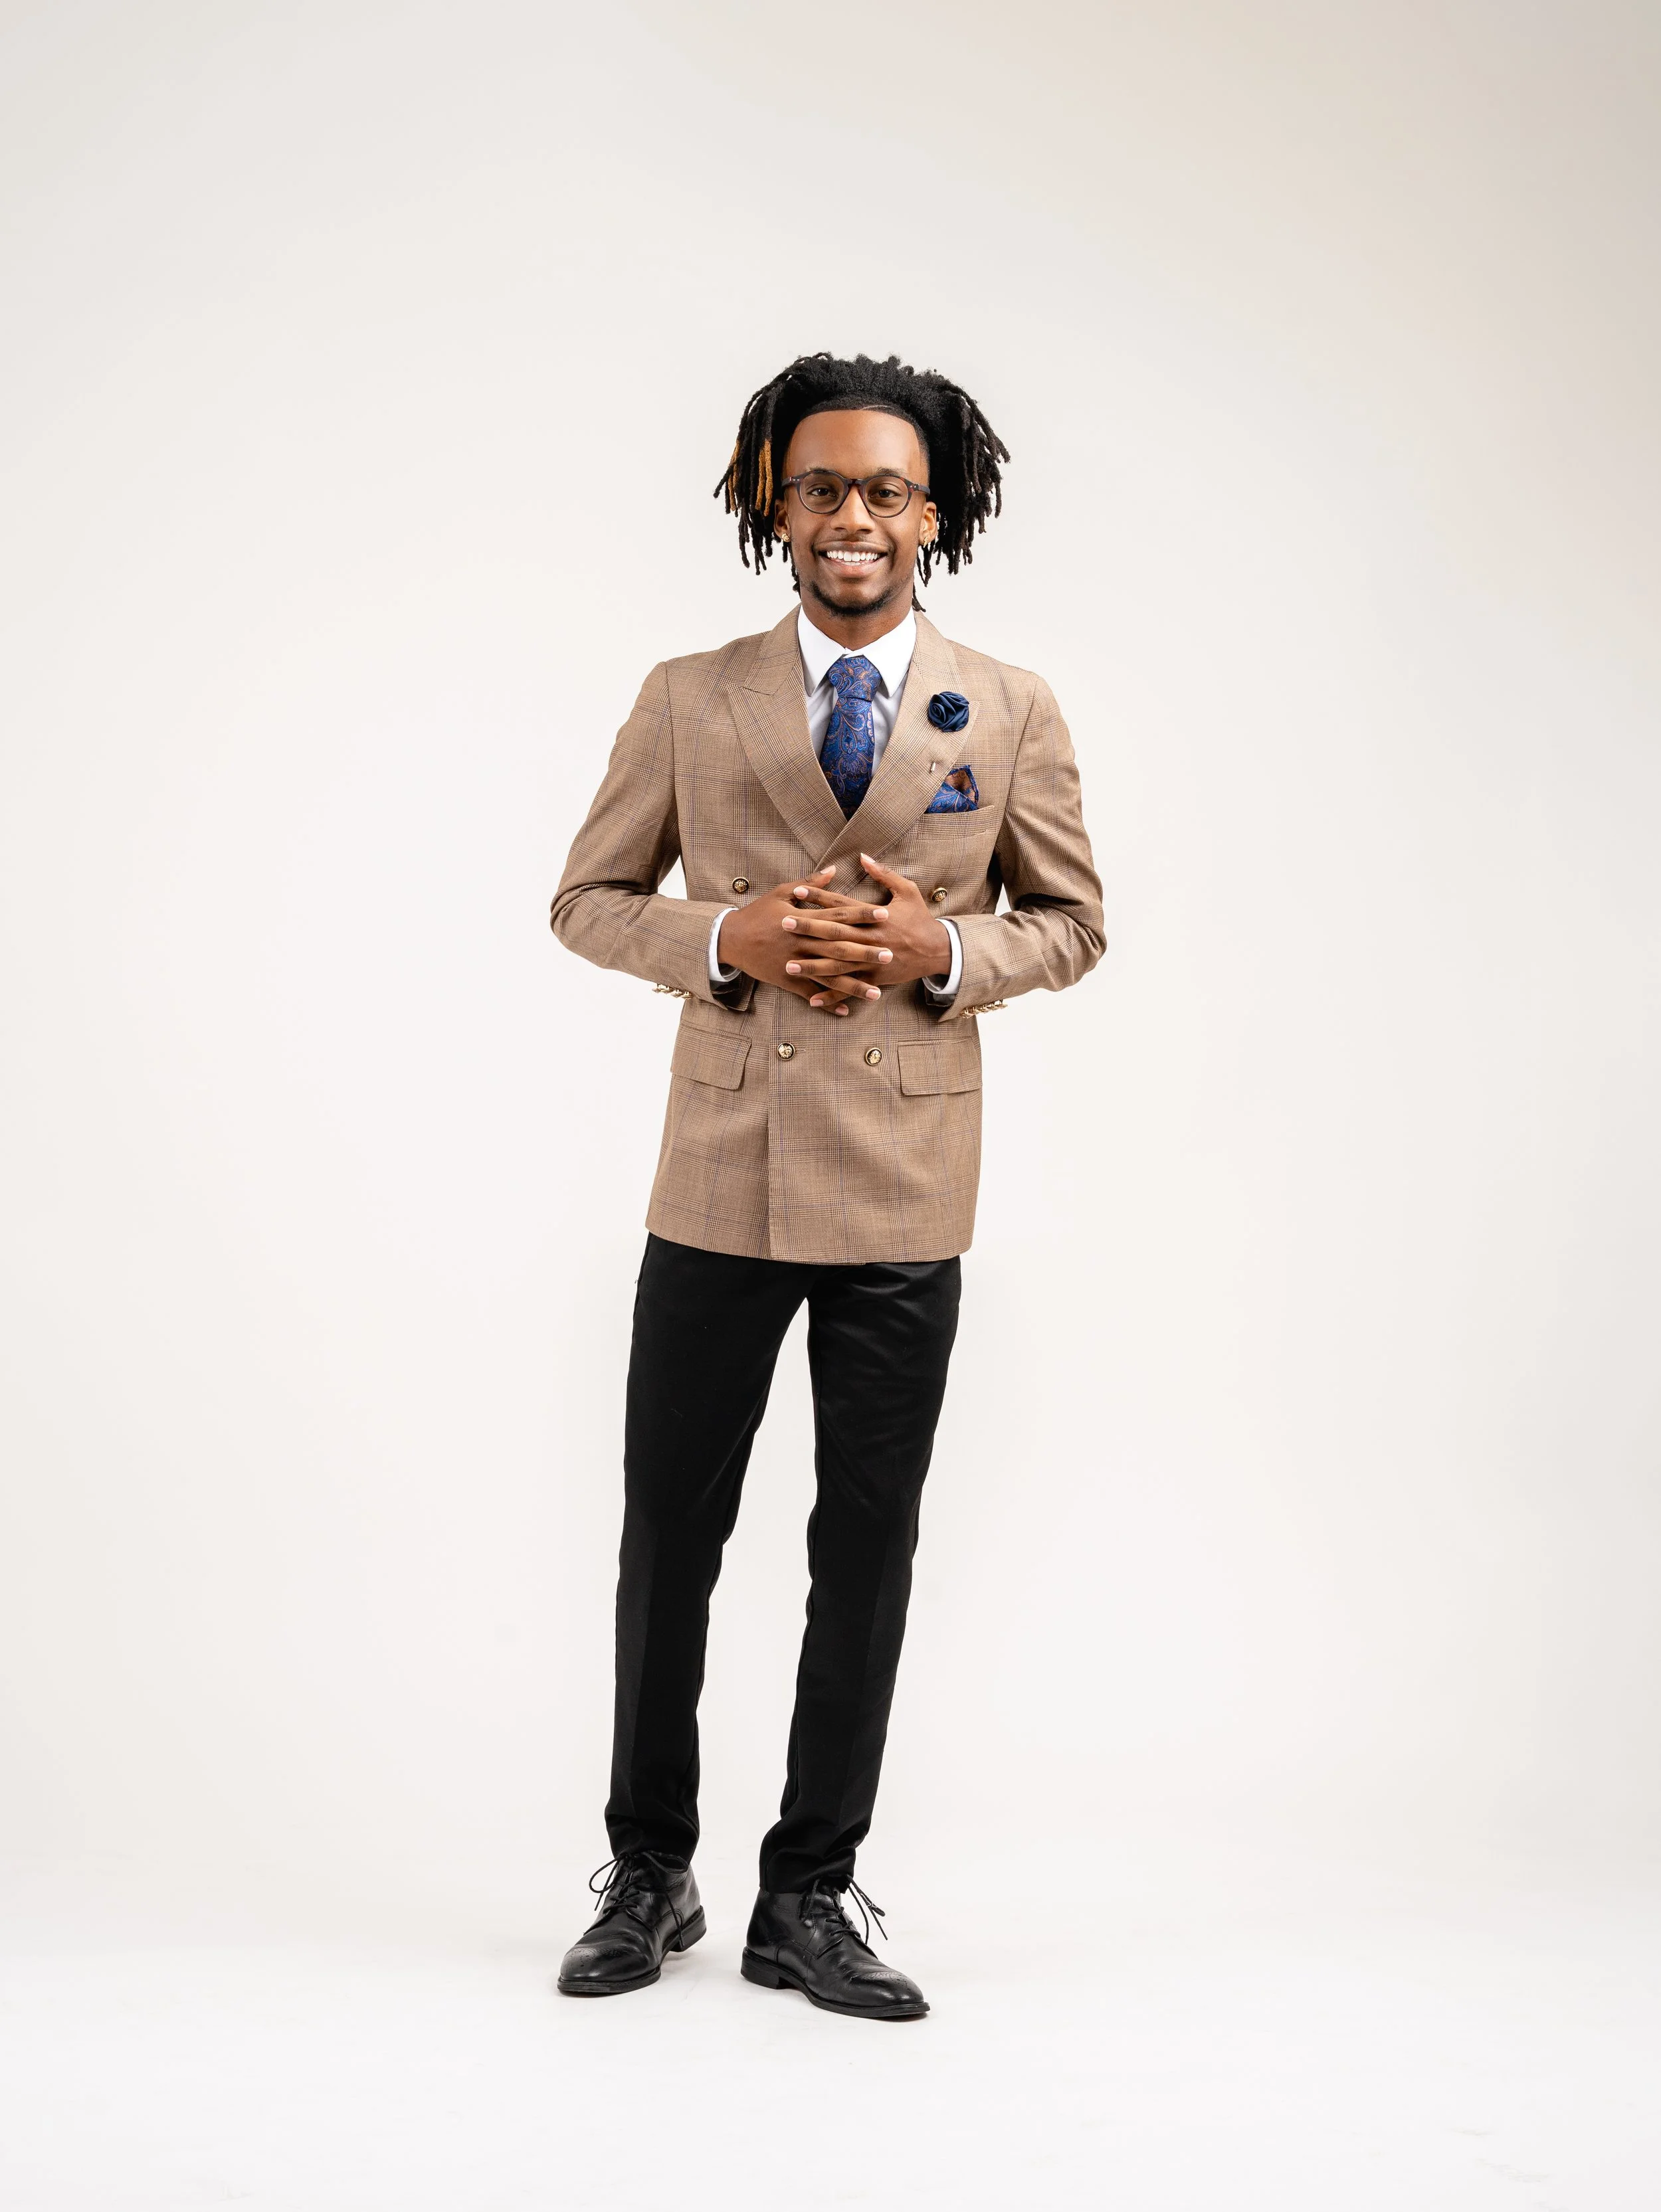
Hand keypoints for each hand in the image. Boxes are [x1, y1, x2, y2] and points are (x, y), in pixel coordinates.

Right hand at [718, 869, 886, 1015]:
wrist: (731, 939)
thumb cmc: (758, 913)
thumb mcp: (782, 892)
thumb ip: (811, 883)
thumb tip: (835, 869)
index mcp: (803, 919)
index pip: (838, 915)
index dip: (862, 915)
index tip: (884, 915)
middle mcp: (802, 942)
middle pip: (839, 947)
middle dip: (865, 952)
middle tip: (890, 954)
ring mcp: (796, 963)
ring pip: (829, 975)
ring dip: (853, 984)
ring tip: (877, 993)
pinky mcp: (788, 980)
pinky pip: (811, 993)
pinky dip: (828, 1002)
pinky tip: (846, 1010)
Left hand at [779, 853, 951, 995]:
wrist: (938, 951)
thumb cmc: (921, 919)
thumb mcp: (907, 890)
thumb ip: (884, 873)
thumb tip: (863, 856)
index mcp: (874, 917)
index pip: (841, 905)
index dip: (818, 897)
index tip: (797, 891)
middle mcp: (870, 939)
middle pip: (834, 933)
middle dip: (808, 929)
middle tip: (783, 924)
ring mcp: (871, 961)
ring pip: (837, 964)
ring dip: (812, 966)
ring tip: (788, 965)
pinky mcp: (874, 979)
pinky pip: (850, 988)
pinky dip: (832, 995)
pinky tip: (812, 1000)